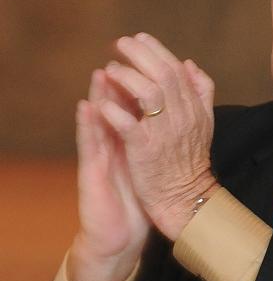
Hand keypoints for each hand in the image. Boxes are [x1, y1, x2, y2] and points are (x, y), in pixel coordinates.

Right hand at [69, 69, 150, 280]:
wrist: (126, 230)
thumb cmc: (142, 192)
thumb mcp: (154, 159)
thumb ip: (161, 132)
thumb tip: (175, 107)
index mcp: (130, 136)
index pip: (134, 101)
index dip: (140, 76)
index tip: (150, 53)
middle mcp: (113, 141)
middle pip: (114, 102)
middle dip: (120, 75)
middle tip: (123, 50)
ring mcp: (101, 154)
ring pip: (98, 117)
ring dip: (100, 92)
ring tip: (102, 70)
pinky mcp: (91, 172)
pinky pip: (89, 144)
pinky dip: (88, 123)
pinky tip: (88, 106)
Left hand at [99, 32, 218, 239]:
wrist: (186, 198)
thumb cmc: (190, 162)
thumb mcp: (204, 123)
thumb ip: (201, 91)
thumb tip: (189, 64)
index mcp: (194, 108)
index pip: (176, 69)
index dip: (156, 50)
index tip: (139, 38)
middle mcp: (182, 116)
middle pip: (163, 74)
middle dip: (139, 54)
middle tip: (120, 43)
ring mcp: (164, 132)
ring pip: (148, 93)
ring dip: (126, 77)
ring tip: (110, 69)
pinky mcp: (146, 150)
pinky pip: (129, 125)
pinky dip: (114, 111)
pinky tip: (102, 104)